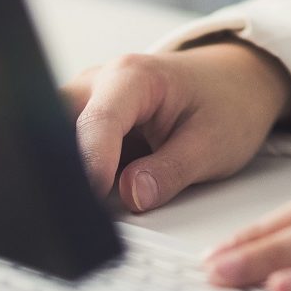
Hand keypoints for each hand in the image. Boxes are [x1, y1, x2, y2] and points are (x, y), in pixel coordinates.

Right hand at [61, 40, 290, 212]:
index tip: (93, 202)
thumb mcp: (212, 144)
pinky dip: (74, 177)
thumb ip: (170, 172)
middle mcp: (100, 82)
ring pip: (54, 139)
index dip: (91, 164)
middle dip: (63, 169)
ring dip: (67, 174)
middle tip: (81, 213)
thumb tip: (131, 196)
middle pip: (55, 125)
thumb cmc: (227, 103)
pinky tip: (90, 201)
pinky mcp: (87, 123)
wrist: (235, 83)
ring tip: (87, 210)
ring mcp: (89, 102)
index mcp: (133, 77)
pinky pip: (66, 151)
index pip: (96, 122)